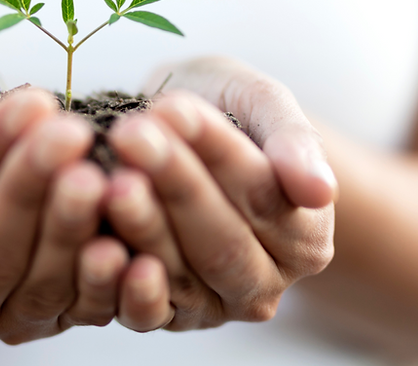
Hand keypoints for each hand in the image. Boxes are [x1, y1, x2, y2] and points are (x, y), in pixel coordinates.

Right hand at [0, 89, 129, 346]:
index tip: (32, 103)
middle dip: (32, 188)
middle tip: (71, 135)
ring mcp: (1, 324)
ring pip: (39, 284)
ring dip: (72, 229)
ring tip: (99, 176)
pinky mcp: (54, 326)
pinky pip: (84, 311)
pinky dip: (108, 282)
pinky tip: (127, 245)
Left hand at [105, 56, 335, 331]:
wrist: (178, 129)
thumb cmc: (228, 110)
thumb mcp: (263, 102)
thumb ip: (295, 141)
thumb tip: (320, 191)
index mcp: (305, 236)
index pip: (260, 194)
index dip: (214, 152)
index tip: (172, 108)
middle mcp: (263, 282)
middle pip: (221, 242)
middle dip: (174, 184)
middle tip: (130, 136)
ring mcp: (213, 306)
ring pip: (180, 275)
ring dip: (142, 227)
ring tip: (110, 180)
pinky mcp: (165, 315)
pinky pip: (144, 312)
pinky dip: (119, 285)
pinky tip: (98, 246)